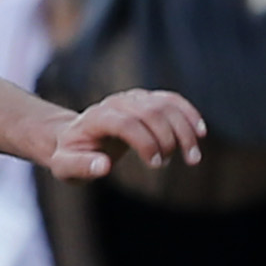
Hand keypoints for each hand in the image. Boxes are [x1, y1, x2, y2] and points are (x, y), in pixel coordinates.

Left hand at [47, 90, 204, 180]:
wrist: (71, 136)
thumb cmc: (68, 154)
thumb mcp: (65, 166)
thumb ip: (81, 166)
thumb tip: (103, 167)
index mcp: (97, 117)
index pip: (127, 123)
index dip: (145, 142)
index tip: (156, 164)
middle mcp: (117, 102)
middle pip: (151, 112)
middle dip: (168, 138)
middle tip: (173, 163)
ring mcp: (133, 98)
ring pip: (166, 105)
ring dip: (185, 129)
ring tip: (193, 157)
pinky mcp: (146, 100)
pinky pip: (172, 101)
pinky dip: (188, 114)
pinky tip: (201, 132)